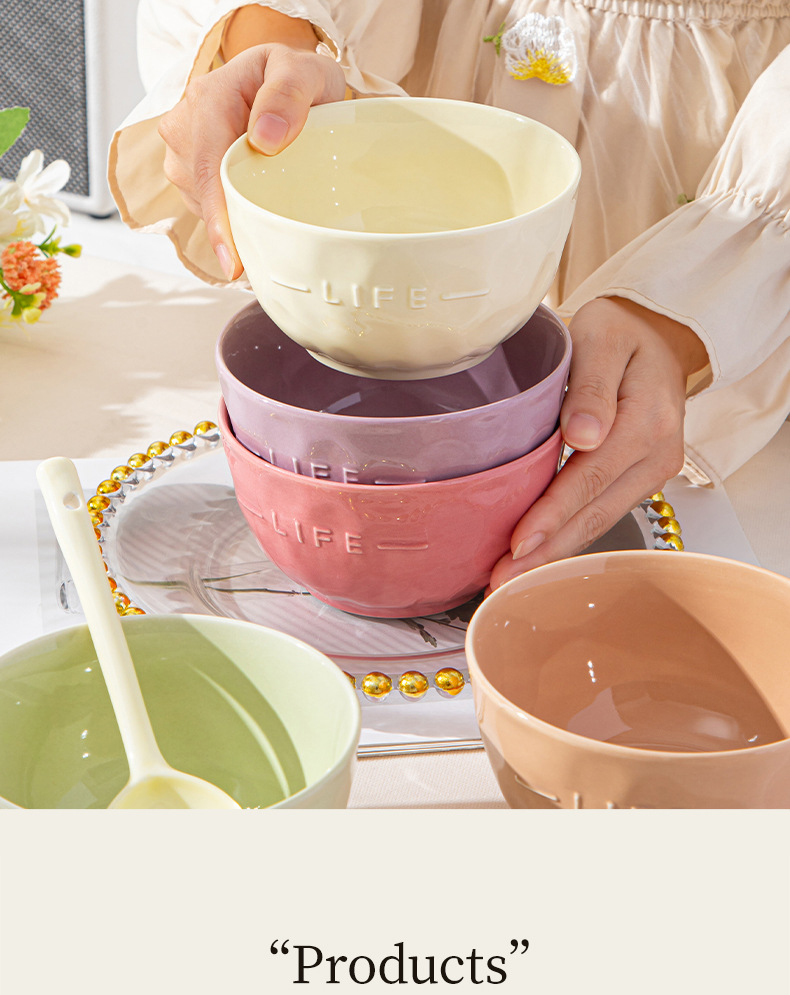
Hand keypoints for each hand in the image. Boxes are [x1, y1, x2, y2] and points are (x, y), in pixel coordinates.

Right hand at [158, 39, 344, 279]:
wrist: (284, 78)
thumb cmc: (296, 78)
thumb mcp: (305, 73)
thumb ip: (288, 96)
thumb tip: (265, 139)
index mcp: (209, 98)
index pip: (208, 167)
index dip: (219, 218)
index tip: (232, 260)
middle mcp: (184, 124)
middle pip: (204, 192)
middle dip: (234, 224)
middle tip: (272, 248)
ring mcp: (181, 150)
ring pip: (202, 203)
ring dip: (233, 217)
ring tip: (270, 210)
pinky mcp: (188, 170)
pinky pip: (205, 204)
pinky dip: (229, 212)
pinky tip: (253, 207)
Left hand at [488, 296, 708, 589]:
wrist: (656, 336)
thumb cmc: (621, 332)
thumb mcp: (602, 336)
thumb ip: (591, 383)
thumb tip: (583, 434)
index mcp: (647, 419)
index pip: (591, 477)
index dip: (553, 514)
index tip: (519, 543)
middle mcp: (657, 454)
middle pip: (595, 513)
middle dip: (547, 552)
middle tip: (503, 581)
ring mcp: (651, 471)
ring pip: (599, 521)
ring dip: (556, 553)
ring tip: (513, 579)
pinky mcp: (638, 478)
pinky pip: (602, 513)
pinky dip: (569, 536)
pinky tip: (539, 554)